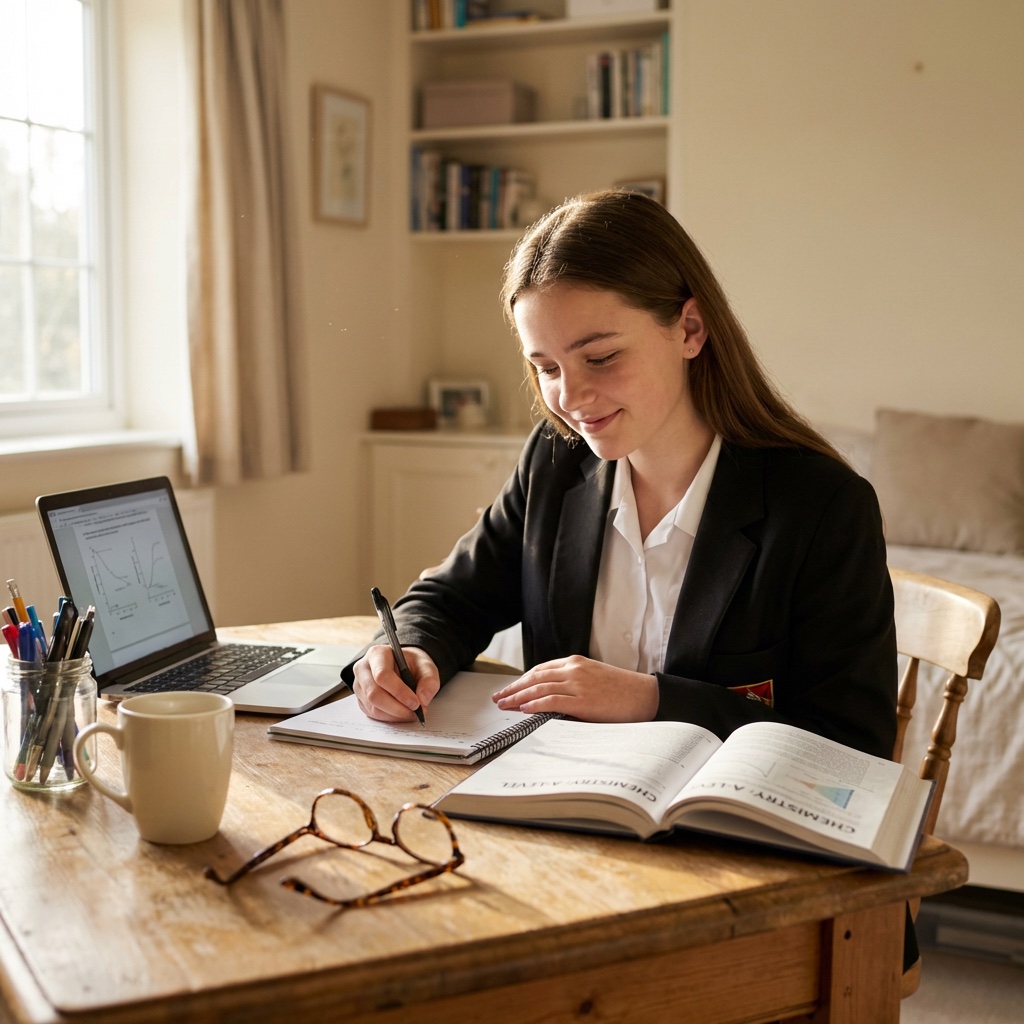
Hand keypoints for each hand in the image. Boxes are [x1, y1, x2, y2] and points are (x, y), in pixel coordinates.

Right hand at [351, 645, 439, 722]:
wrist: (402, 666)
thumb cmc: (411, 664)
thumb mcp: (426, 666)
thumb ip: (429, 681)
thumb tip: (423, 699)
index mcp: (377, 654)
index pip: (382, 675)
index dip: (399, 692)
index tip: (416, 703)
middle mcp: (363, 669)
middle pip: (374, 694)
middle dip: (397, 708)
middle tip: (415, 713)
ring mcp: (360, 686)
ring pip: (373, 707)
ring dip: (395, 715)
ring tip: (412, 713)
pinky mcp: (361, 700)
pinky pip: (373, 714)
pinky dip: (390, 718)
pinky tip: (402, 713)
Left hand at [491, 656, 658, 722]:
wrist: (644, 696)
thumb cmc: (620, 690)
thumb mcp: (593, 677)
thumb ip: (572, 681)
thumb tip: (550, 694)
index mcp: (575, 662)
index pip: (540, 669)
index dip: (522, 680)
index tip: (509, 689)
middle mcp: (573, 670)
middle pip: (534, 677)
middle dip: (514, 688)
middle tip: (498, 698)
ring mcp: (577, 684)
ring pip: (539, 688)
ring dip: (518, 698)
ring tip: (504, 705)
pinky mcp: (582, 701)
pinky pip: (552, 701)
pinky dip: (535, 705)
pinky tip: (524, 709)